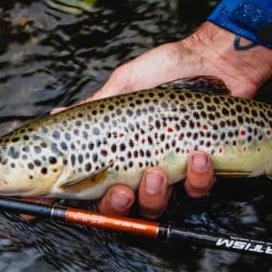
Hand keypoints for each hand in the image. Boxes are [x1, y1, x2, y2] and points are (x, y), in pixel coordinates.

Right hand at [60, 22, 271, 216]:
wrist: (214, 62)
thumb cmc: (168, 69)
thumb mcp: (125, 84)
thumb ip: (96, 106)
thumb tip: (57, 116)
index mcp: (117, 150)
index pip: (87, 187)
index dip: (74, 201)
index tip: (65, 201)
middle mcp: (139, 166)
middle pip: (118, 209)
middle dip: (118, 207)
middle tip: (123, 191)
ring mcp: (171, 172)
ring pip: (156, 206)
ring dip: (155, 195)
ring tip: (159, 172)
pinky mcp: (201, 171)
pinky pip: (196, 190)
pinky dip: (197, 177)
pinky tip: (200, 156)